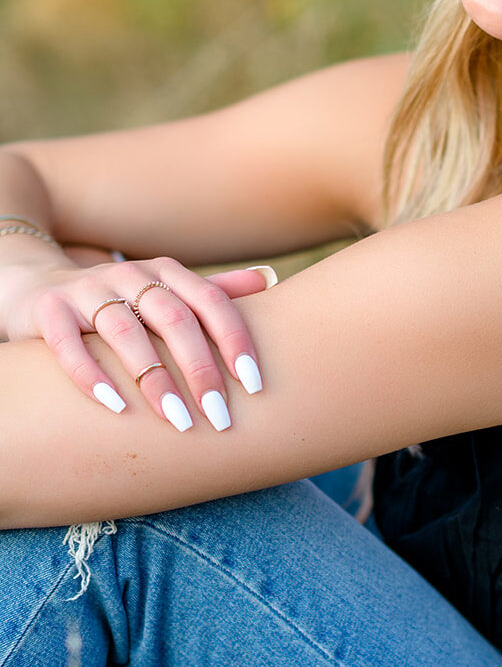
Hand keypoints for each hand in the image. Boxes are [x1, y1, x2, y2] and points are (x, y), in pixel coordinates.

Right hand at [5, 258, 274, 430]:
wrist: (40, 287)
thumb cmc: (121, 300)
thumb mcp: (166, 290)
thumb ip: (214, 290)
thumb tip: (270, 279)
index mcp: (168, 272)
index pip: (210, 302)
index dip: (235, 340)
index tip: (255, 385)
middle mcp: (132, 276)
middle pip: (173, 319)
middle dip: (200, 369)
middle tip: (219, 416)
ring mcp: (88, 291)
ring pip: (124, 332)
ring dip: (153, 377)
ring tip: (176, 420)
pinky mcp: (50, 311)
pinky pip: (69, 345)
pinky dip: (91, 374)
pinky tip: (114, 406)